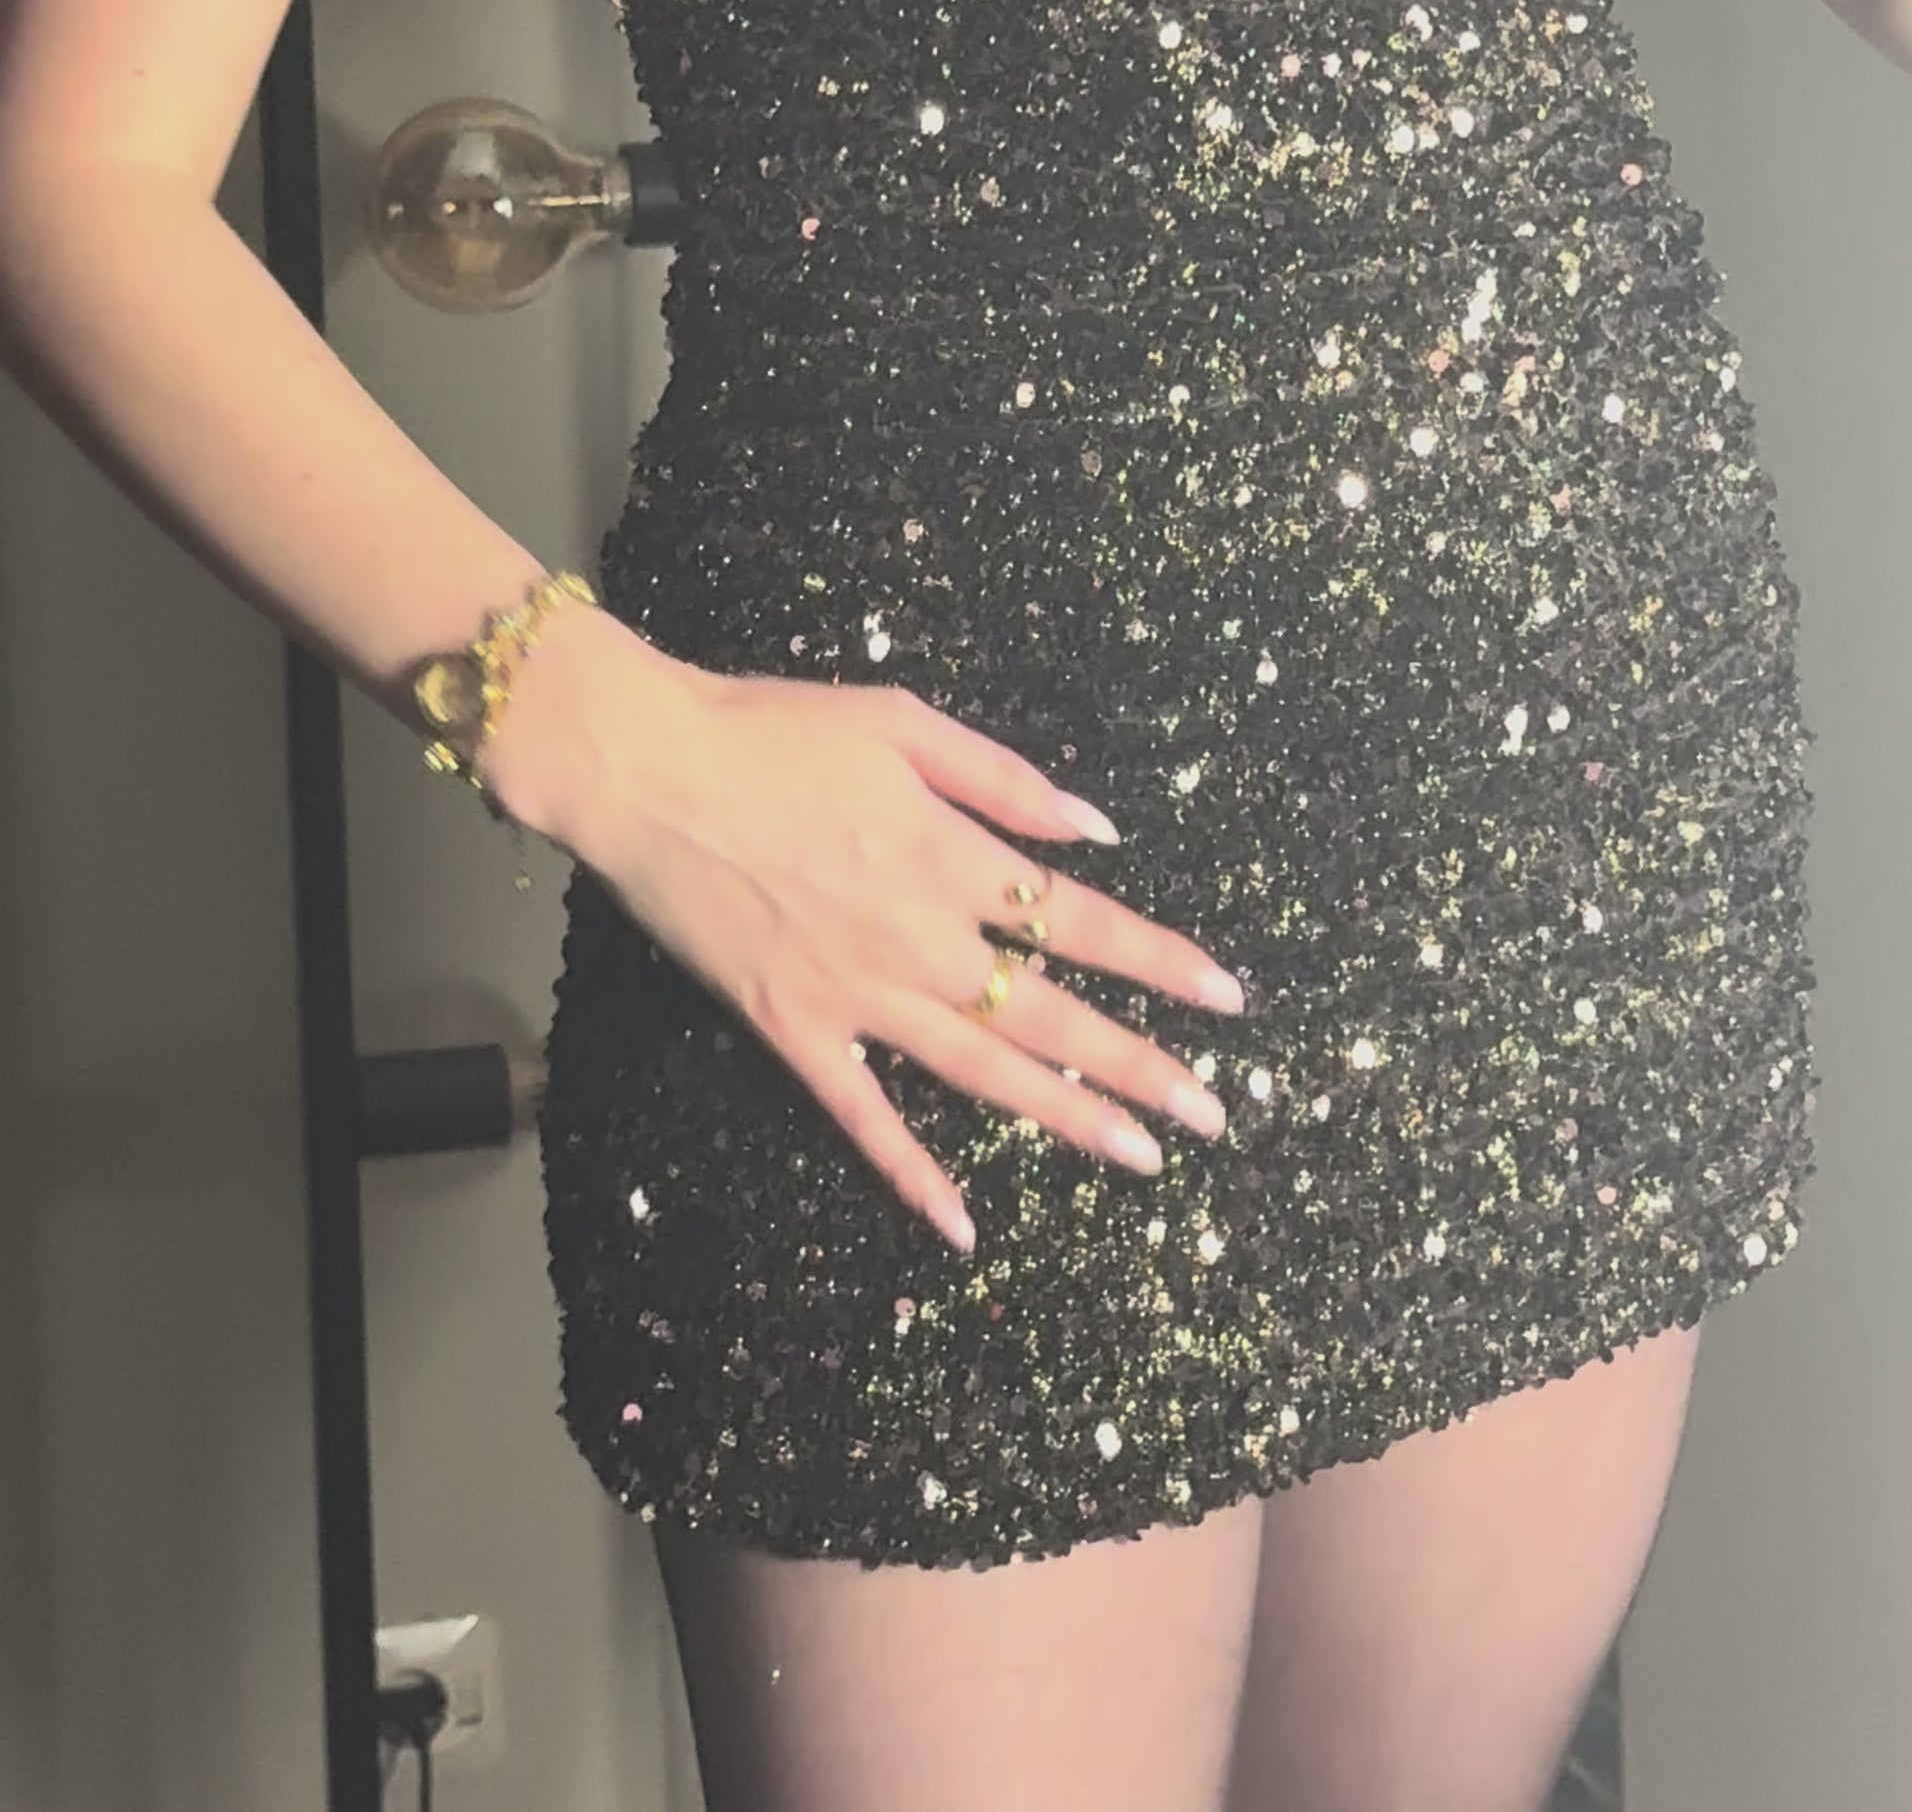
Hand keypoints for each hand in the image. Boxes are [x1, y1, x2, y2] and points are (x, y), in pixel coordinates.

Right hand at [483, 604, 1246, 1253]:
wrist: (646, 769)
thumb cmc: (772, 730)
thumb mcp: (902, 723)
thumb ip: (1004, 780)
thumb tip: (1095, 830)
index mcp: (949, 854)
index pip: (1079, 919)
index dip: (1158, 961)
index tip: (1228, 1001)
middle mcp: (917, 935)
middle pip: (1049, 1011)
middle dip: (1139, 1065)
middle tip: (1212, 1116)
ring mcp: (856, 992)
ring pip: (981, 1070)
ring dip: (1065, 1116)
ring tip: (1139, 1156)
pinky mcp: (793, 1030)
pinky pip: (863, 1116)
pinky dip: (912, 1173)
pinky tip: (963, 1225)